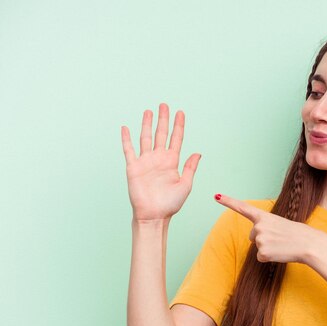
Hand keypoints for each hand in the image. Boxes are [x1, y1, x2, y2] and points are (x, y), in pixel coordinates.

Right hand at [121, 103, 200, 220]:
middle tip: (164, 105)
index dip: (179, 126)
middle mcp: (159, 159)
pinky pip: (129, 150)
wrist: (154, 215)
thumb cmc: (170, 204)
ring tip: (149, 111)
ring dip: (147, 124)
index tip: (180, 112)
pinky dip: (126, 139)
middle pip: (161, 134)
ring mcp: (146, 161)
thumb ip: (190, 168)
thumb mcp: (185, 185)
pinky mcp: (133, 167)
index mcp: (172, 162)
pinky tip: (126, 127)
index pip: (176, 139)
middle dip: (163, 119)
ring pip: (146, 138)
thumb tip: (198, 153)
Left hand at [215, 194, 323, 263]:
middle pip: (253, 237)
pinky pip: (261, 258)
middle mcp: (259, 226)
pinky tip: (280, 253)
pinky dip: (270, 258)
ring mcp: (260, 240)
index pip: (242, 208)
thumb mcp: (279, 224)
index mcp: (264, 216)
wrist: (309, 243)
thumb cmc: (296, 234)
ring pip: (258, 248)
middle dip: (263, 239)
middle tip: (280, 238)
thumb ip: (264, 227)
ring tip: (282, 244)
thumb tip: (255, 239)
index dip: (228, 202)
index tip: (216, 196)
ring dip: (269, 248)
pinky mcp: (263, 253)